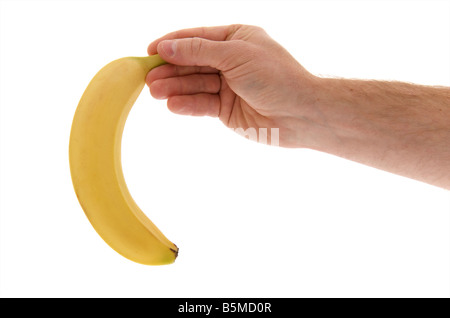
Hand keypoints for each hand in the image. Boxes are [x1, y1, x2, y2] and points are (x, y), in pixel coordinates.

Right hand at [146, 24, 315, 146]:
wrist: (300, 114)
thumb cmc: (275, 77)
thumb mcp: (235, 55)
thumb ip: (199, 52)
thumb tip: (166, 47)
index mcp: (235, 38)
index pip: (196, 38)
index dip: (172, 44)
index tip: (149, 51)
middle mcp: (229, 60)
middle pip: (192, 63)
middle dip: (170, 70)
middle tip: (147, 78)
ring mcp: (227, 86)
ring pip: (194, 84)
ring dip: (174, 88)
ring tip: (154, 92)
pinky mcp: (226, 109)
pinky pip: (202, 104)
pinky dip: (187, 104)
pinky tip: (172, 104)